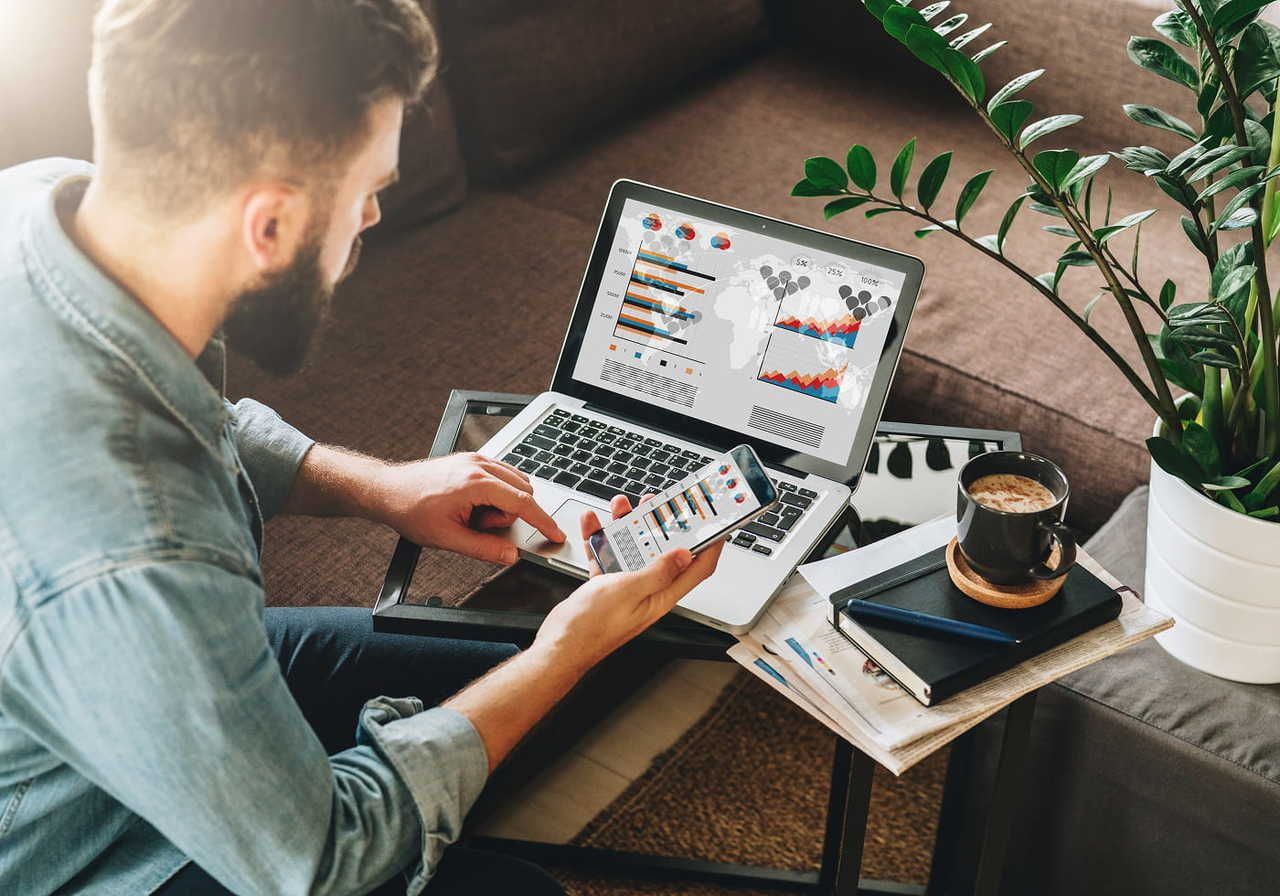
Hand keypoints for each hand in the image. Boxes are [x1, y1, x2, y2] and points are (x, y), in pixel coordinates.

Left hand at [375, 452, 563, 563]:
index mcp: (475, 483)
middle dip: (508, 515)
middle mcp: (479, 465)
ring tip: (472, 514)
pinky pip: (503, 475)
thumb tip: (510, 555)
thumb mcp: (447, 538)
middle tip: (478, 525)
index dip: (543, 521)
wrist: (388, 490)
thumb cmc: (411, 510)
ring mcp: (477, 459)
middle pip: (522, 492)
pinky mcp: (473, 459)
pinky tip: (474, 504)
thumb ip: (483, 548)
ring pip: (515, 482)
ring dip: (502, 503)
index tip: (556, 534)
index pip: (522, 502)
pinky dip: (498, 492)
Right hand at [533, 494, 726, 672]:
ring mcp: (626, 586)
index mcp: (661, 595)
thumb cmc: (593, 627)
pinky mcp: (606, 584)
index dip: (710, 546)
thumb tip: (684, 556)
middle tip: (657, 505)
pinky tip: (593, 524)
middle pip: (663, 551)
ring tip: (621, 507)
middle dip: (663, 525)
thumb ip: (658, 571)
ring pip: (633, 548)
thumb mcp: (630, 591)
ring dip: (628, 526)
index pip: (697, 569)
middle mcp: (647, 590)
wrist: (559, 645)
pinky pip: (608, 554)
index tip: (715, 525)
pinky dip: (601, 538)